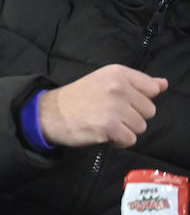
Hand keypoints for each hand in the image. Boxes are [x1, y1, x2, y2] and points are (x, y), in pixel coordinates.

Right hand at [38, 65, 167, 148]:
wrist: (49, 113)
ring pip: (141, 126)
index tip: (122, 101)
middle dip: (133, 116)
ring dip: (126, 130)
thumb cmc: (78, 98)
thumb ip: (137, 83)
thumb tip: (164, 84)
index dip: (139, 99)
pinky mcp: (109, 127)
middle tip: (111, 114)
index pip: (152, 89)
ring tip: (106, 124)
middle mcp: (118, 87)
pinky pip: (130, 139)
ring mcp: (114, 107)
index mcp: (118, 73)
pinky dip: (119, 141)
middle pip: (149, 111)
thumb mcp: (105, 81)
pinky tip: (105, 134)